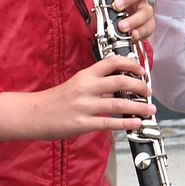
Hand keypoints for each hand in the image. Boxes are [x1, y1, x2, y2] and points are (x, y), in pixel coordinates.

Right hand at [0, 54, 153, 141]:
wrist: (35, 114)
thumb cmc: (56, 100)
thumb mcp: (76, 84)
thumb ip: (96, 83)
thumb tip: (119, 85)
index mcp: (85, 75)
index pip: (112, 62)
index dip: (131, 64)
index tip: (141, 70)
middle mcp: (86, 88)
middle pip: (120, 81)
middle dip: (140, 86)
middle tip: (148, 91)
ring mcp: (85, 106)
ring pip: (119, 104)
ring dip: (139, 107)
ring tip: (149, 109)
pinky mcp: (82, 123)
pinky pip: (110, 122)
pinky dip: (126, 123)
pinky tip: (136, 123)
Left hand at [107, 0, 153, 41]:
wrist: (113, 29)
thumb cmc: (109, 10)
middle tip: (116, 6)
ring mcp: (144, 10)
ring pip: (146, 10)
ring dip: (133, 19)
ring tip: (121, 26)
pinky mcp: (148, 24)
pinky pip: (149, 27)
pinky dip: (140, 31)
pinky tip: (132, 35)